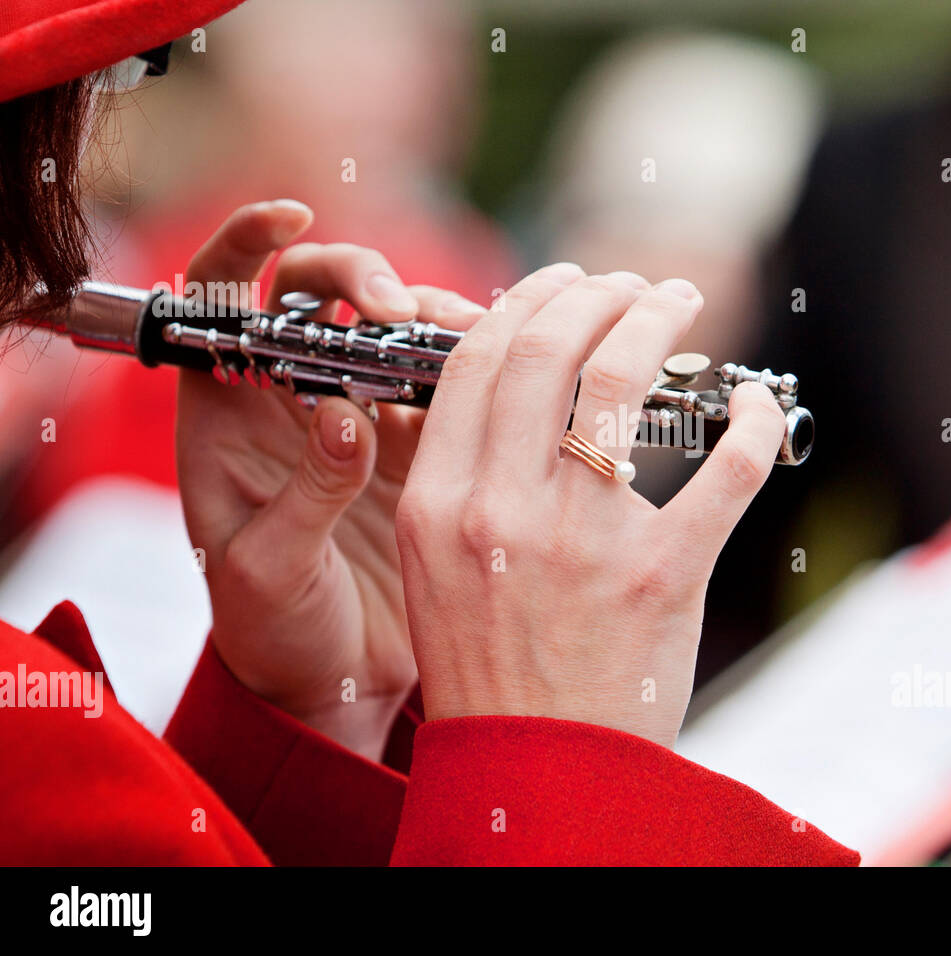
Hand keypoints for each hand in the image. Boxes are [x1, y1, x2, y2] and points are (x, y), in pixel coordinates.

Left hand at [175, 200, 484, 758]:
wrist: (332, 685)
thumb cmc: (271, 632)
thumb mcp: (268, 572)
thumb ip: (304, 496)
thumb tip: (344, 418)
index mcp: (227, 416)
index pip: (220, 301)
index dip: (245, 245)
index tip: (292, 217)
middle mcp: (293, 399)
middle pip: (321, 296)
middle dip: (364, 278)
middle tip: (403, 310)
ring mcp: (363, 415)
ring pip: (395, 332)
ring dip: (433, 320)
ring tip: (471, 340)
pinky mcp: (420, 445)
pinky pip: (449, 384)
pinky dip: (477, 368)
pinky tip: (506, 372)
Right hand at [395, 264, 786, 747]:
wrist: (537, 772)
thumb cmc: (490, 667)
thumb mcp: (440, 568)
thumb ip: (462, 477)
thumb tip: (520, 388)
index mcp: (440, 504)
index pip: (479, 359)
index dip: (528, 301)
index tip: (565, 284)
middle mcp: (502, 510)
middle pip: (549, 349)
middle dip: (597, 293)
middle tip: (630, 283)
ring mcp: (585, 542)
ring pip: (625, 381)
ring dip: (659, 320)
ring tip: (678, 300)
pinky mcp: (664, 575)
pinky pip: (722, 469)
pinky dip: (748, 420)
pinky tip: (754, 400)